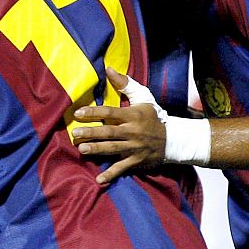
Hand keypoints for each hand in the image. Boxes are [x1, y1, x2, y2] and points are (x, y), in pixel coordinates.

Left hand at [73, 69, 167, 184]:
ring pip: (113, 149)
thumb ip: (125, 84)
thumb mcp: (143, 98)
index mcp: (132, 116)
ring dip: (97, 150)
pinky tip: (99, 180)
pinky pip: (122, 168)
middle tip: (75, 134)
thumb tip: (108, 68)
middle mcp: (132, 132)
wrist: (173, 140)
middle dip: (92, 133)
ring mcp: (134, 147)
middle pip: (109, 132)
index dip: (94, 112)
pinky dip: (111, 174)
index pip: (110, 112)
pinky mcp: (136, 161)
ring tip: (82, 150)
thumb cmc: (153, 117)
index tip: (78, 113)